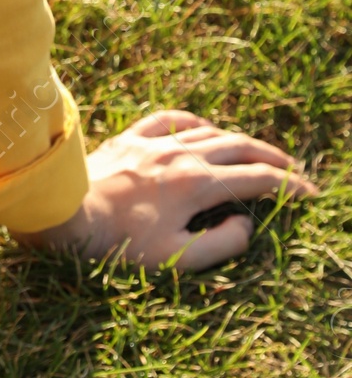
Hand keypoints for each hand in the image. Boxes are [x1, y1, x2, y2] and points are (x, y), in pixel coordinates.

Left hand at [12, 108, 316, 272]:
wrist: (67, 213)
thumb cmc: (120, 244)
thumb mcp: (177, 258)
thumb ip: (221, 244)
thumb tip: (246, 224)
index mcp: (197, 184)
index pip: (257, 180)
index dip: (289, 187)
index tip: (310, 194)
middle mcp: (181, 155)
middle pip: (241, 147)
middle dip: (273, 159)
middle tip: (293, 171)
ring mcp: (155, 141)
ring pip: (210, 131)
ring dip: (240, 141)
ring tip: (256, 152)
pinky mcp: (131, 137)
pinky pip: (170, 119)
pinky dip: (195, 123)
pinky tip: (203, 129)